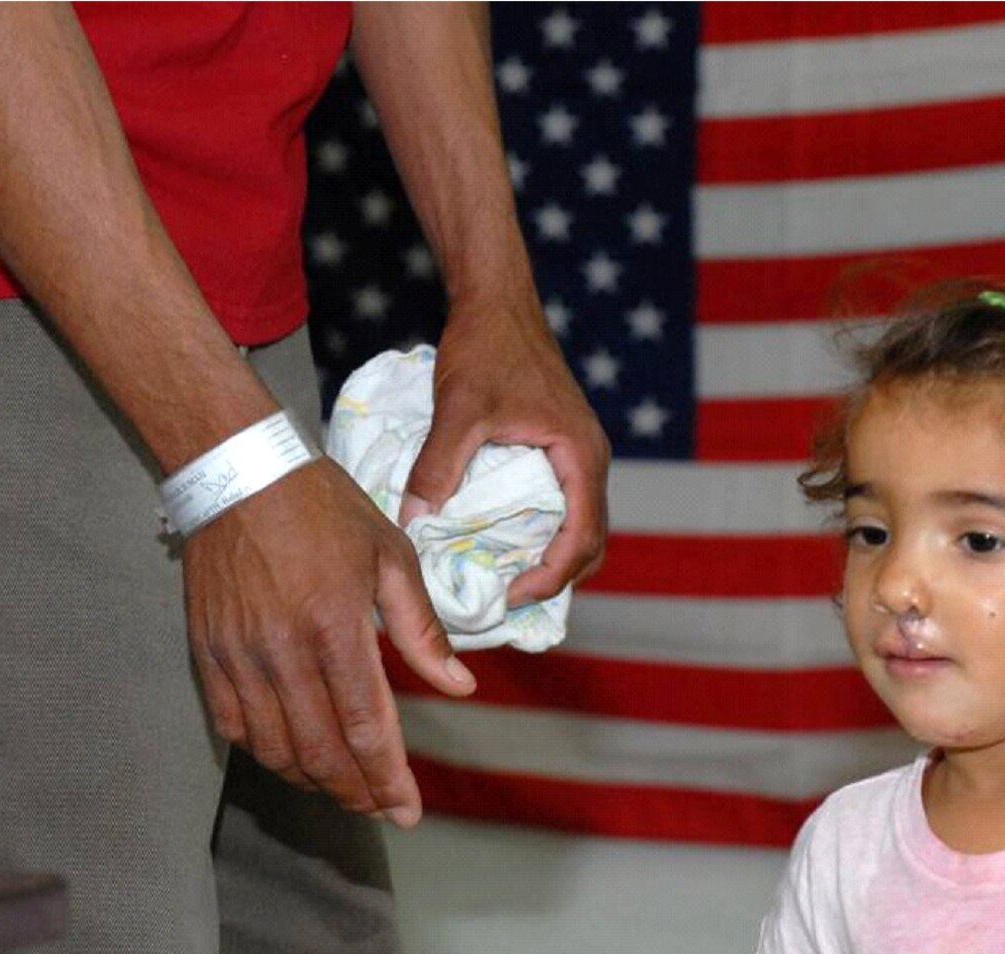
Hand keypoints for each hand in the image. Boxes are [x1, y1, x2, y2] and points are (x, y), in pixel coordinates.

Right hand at [182, 458, 475, 824]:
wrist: (236, 470)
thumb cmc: (323, 507)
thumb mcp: (390, 556)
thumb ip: (422, 629)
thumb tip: (459, 685)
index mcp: (334, 625)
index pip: (364, 727)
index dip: (387, 779)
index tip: (408, 812)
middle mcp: (282, 650)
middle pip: (320, 752)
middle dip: (355, 792)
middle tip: (381, 808)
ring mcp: (238, 656)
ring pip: (276, 749)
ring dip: (314, 780)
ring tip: (345, 786)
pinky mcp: (207, 653)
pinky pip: (234, 727)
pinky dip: (267, 753)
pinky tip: (294, 755)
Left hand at [398, 296, 609, 607]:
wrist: (497, 300)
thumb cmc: (486, 346)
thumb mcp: (459, 409)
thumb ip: (439, 466)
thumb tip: (414, 520)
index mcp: (581, 456)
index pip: (582, 539)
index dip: (550, 578)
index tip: (510, 597)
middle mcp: (590, 460)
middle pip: (590, 544)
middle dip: (555, 580)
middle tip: (506, 601)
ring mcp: (579, 455)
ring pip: (580, 528)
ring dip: (551, 560)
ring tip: (505, 580)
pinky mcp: (562, 449)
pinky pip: (564, 507)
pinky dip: (544, 535)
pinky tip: (504, 543)